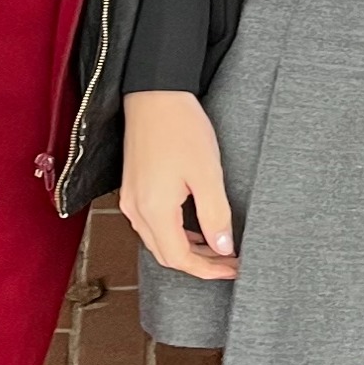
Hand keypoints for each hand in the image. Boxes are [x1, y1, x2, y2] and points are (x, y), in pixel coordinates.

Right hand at [121, 91, 238, 279]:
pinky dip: (174, 234)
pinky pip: (151, 224)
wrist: (154, 94)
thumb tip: (223, 247)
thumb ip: (215, 215)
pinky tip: (194, 228)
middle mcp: (136, 209)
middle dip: (199, 264)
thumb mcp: (207, 173)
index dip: (208, 270)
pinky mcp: (132, 188)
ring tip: (216, 248)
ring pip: (157, 241)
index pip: (179, 258)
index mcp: (153, 210)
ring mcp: (130, 199)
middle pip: (165, 255)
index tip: (233, 268)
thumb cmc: (180, 127)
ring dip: (186, 250)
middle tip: (229, 261)